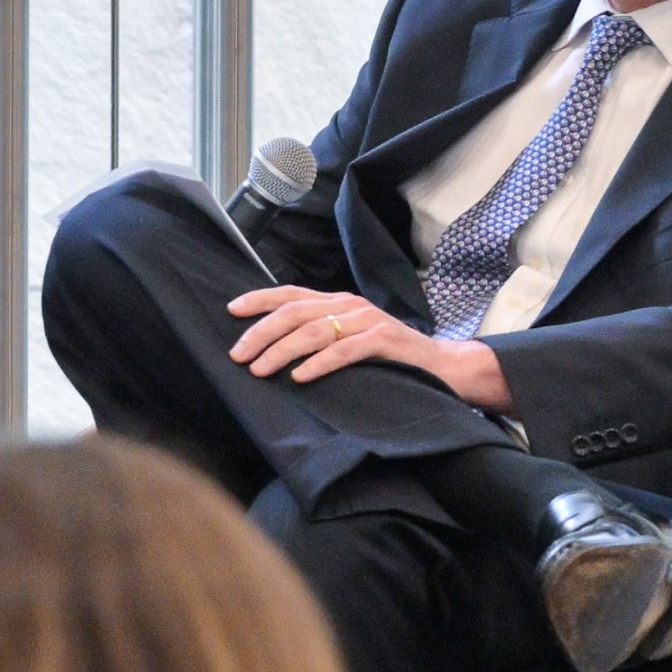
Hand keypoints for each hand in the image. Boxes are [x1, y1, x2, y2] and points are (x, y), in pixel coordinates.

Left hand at [226, 285, 513, 409]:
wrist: (440, 365)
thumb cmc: (386, 357)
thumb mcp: (348, 339)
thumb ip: (317, 336)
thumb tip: (267, 349)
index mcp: (337, 302)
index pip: (291, 294)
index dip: (260, 300)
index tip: (231, 310)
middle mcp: (350, 305)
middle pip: (296, 313)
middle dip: (262, 333)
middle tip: (239, 356)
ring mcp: (369, 321)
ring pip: (315, 331)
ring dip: (282, 351)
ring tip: (260, 370)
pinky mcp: (385, 341)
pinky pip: (345, 351)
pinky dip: (319, 363)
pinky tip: (299, 377)